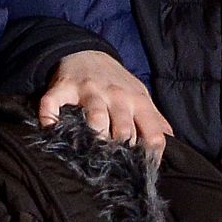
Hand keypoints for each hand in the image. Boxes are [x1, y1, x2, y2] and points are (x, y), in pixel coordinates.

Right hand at [39, 49, 172, 159]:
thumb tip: (171, 142)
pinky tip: (50, 130)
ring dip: (94, 139)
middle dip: (120, 152)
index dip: (151, 157)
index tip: (143, 170)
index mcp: (138, 101)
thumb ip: (154, 119)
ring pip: (96, 120)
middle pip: (124, 132)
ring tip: (90, 154)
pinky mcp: (64, 88)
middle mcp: (116, 96)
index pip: (153, 135)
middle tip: (113, 166)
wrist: (87, 51)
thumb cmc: (116, 81)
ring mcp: (89, 91)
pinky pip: (53, 104)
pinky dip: (49, 118)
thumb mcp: (140, 95)